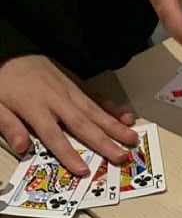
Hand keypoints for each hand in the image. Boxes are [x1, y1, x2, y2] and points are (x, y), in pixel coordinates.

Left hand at [0, 56, 137, 175]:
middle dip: (103, 141)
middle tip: (122, 156)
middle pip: (82, 124)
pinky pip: (94, 96)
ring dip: (115, 126)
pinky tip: (125, 116)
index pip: (53, 136)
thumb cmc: (1, 80)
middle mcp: (56, 99)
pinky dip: (111, 107)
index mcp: (34, 107)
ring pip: (94, 111)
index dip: (68, 154)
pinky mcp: (73, 82)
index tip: (83, 170)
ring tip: (133, 138)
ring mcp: (67, 90)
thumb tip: (22, 148)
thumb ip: (9, 125)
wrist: (7, 47)